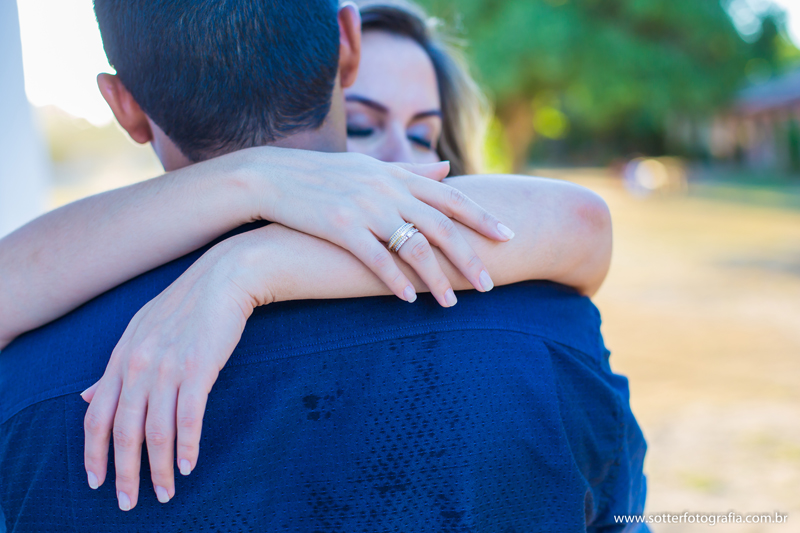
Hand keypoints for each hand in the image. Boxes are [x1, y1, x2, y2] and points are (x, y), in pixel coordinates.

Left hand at [81, 242, 255, 510]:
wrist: (225, 277)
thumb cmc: (186, 306)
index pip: (96, 415)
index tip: (96, 482)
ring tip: (166, 493)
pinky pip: (189, 416)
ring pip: (156, 429)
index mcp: (122, 357)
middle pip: (124, 430)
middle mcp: (139, 364)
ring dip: (160, 467)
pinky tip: (190, 465)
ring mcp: (168, 366)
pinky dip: (188, 445)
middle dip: (125, 472)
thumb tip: (84, 398)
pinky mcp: (200, 367)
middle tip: (129, 502)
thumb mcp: (138, 332)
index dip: (94, 452)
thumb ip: (113, 368)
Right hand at [244, 150, 513, 306]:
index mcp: (398, 176)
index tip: (509, 237)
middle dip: (469, 257)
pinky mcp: (340, 227)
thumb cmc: (326, 174)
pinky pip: (376, 258)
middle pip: (441, 226)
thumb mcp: (372, 165)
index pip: (451, 197)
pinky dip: (396, 280)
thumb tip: (447, 167)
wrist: (273, 176)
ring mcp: (365, 207)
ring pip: (413, 246)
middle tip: (490, 284)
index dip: (483, 218)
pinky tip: (409, 299)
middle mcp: (388, 190)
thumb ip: (412, 169)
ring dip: (436, 278)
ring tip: (452, 303)